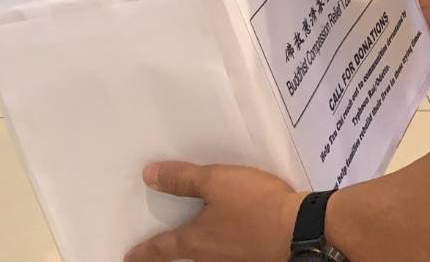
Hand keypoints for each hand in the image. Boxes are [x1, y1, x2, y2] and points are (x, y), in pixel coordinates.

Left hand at [125, 163, 302, 261]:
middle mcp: (212, 257)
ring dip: (199, 246)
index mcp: (196, 241)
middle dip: (171, 250)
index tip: (128, 258)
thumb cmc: (256, 206)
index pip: (161, 248)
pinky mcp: (255, 256)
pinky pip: (230, 251)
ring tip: (193, 235)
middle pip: (185, 255)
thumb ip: (182, 179)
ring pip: (208, 254)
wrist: (302, 230)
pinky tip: (231, 230)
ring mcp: (235, 260)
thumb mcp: (215, 182)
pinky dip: (222, 242)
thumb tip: (148, 176)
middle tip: (156, 250)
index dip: (143, 253)